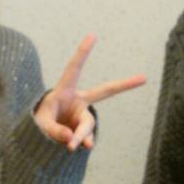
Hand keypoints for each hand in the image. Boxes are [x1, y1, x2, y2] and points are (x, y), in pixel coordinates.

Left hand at [34, 34, 145, 150]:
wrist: (39, 134)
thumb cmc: (38, 121)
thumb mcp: (40, 123)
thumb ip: (54, 130)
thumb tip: (73, 140)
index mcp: (64, 90)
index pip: (74, 69)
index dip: (82, 53)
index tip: (93, 35)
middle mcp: (78, 101)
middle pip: (105, 91)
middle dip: (124, 85)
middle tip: (144, 78)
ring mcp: (83, 115)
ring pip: (88, 125)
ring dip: (81, 135)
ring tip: (70, 148)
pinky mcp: (83, 130)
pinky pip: (85, 138)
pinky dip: (81, 143)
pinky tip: (79, 147)